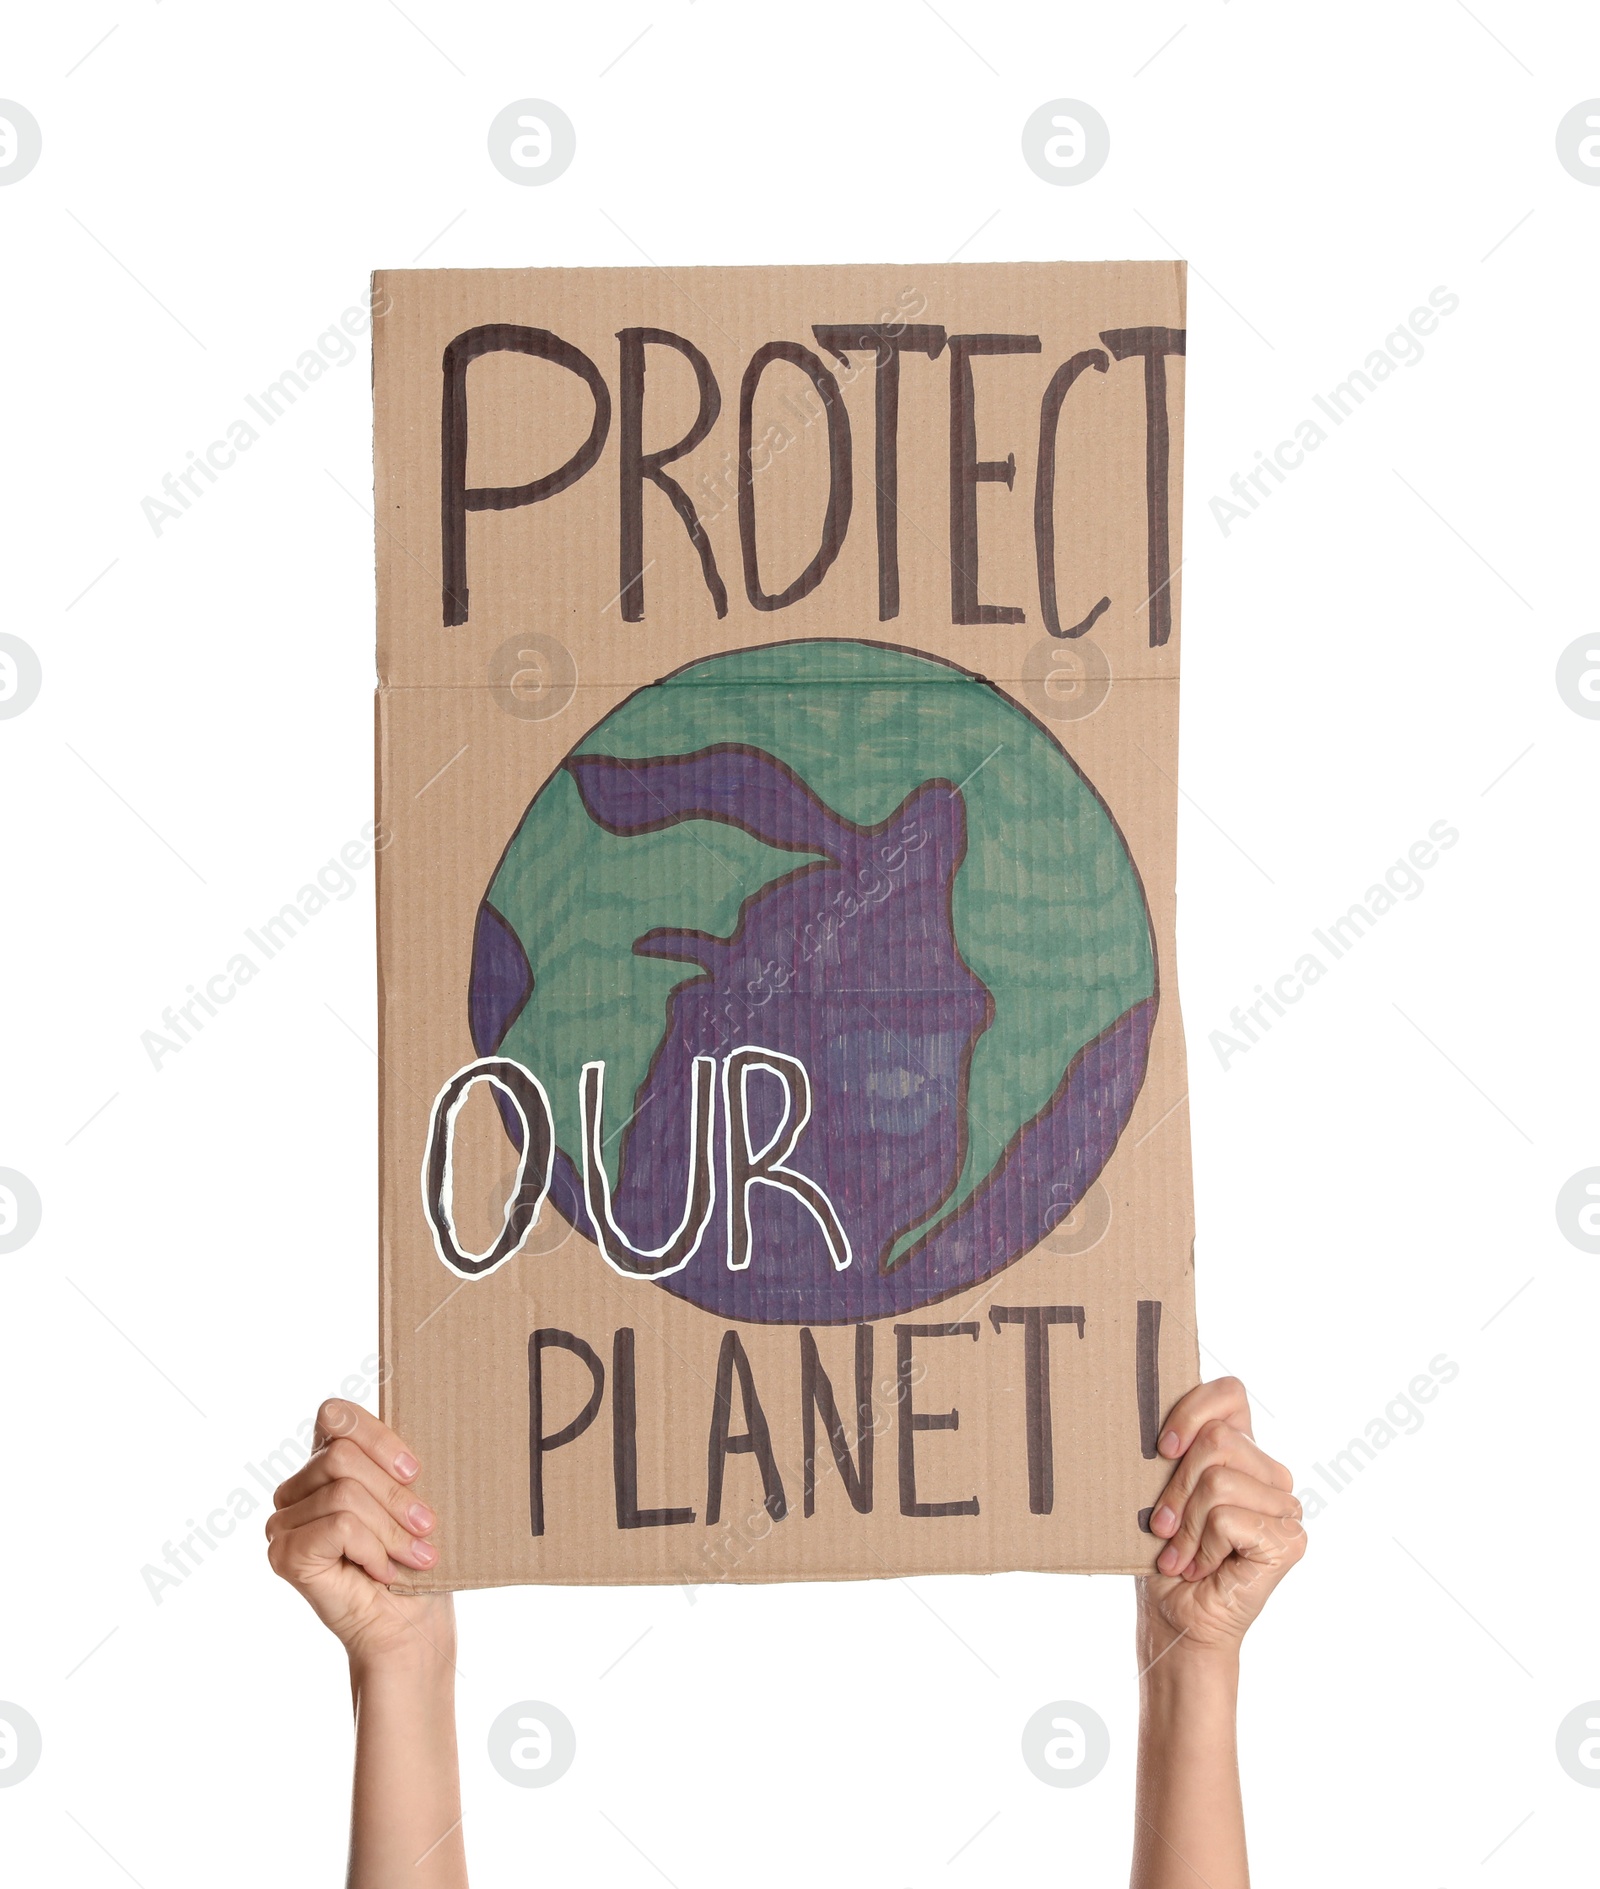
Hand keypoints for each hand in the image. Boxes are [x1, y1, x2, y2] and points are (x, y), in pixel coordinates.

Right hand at [267, 1398, 453, 1669]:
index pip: (335, 1416)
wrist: (410, 1624)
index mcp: (325, 1464)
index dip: (377, 1436)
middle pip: (343, 1456)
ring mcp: (283, 1522)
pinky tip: (383, 1570)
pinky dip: (372, 1549)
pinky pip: (339, 1526)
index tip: (415, 1471)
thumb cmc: (416, 1556)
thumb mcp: (412, 1496)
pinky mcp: (284, 1554)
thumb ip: (398, 1460)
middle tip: (426, 1527)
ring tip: (415, 1556)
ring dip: (391, 1528)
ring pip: (345, 1493)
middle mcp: (296, 1489)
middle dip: (395, 1494)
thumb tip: (426, 1409)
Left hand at [1140, 1377, 1303, 1665]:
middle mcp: (1272, 1476)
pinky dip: (1201, 1546)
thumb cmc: (1164, 1554)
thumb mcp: (1162, 1491)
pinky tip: (1202, 1568)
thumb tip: (1163, 1426)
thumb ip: (1177, 1452)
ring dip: (1186, 1524)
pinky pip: (1227, 1517)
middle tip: (1162, 1528)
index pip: (1231, 1393)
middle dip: (1175, 1488)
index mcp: (1244, 1454)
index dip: (1192, 1409)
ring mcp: (1286, 1509)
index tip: (1163, 1449)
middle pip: (1217, 1440)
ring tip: (1180, 1554)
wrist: (1176, 1619)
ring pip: (1219, 1480)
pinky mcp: (1289, 1541)